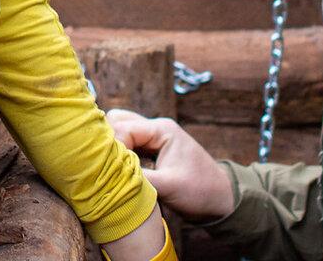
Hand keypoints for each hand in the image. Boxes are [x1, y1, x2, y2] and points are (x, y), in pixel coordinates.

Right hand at [106, 108, 235, 220]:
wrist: (221, 200)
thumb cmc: (201, 192)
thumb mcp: (168, 186)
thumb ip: (137, 177)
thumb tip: (107, 174)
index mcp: (162, 130)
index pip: (122, 128)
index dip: (110, 146)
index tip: (103, 167)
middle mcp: (156, 129)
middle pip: (117, 121)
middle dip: (106, 141)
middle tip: (100, 164)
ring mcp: (154, 138)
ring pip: (120, 131)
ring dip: (112, 147)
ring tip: (107, 167)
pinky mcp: (152, 150)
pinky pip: (127, 144)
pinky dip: (119, 154)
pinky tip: (116, 169)